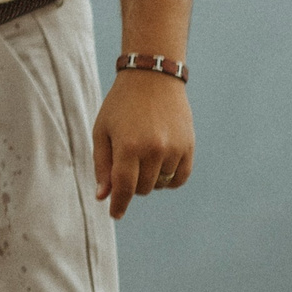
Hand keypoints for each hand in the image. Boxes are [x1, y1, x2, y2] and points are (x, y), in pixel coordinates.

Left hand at [90, 69, 194, 218]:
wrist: (152, 78)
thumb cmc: (120, 105)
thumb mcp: (102, 130)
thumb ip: (102, 165)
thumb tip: (103, 196)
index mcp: (128, 146)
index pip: (124, 187)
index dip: (119, 204)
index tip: (115, 214)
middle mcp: (154, 150)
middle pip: (142, 188)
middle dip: (131, 183)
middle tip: (126, 163)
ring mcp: (174, 149)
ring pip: (161, 185)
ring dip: (150, 180)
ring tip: (142, 156)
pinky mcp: (189, 147)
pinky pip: (179, 178)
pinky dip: (169, 179)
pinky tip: (160, 166)